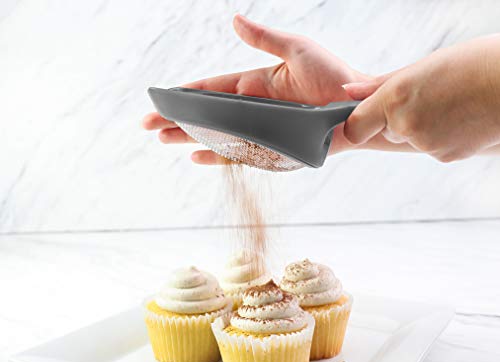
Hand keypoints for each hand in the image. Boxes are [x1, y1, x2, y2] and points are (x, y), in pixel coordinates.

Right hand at [142, 14, 366, 163]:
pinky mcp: (272, 150)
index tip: (162, 96)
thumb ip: (264, 39)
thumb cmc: (333, 75)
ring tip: (164, 139)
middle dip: (178, 119)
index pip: (212, 90)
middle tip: (149, 124)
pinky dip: (219, 156)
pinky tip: (197, 157)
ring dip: (190, 138)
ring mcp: (261, 132)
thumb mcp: (297, 49)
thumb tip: (234, 20)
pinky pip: (240, 156)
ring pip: (218, 137)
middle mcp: (253, 110)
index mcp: (255, 84)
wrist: (356, 107)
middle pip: (208, 116)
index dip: (186, 93)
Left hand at [343, 36, 499, 161]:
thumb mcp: (424, 66)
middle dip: (398, 117)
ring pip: (410, 138)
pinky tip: (460, 118)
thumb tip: (347, 92)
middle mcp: (405, 125)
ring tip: (451, 104)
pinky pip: (431, 147)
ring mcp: (425, 144)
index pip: (354, 127)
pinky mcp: (444, 157)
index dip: (356, 123)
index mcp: (396, 98)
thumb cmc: (475, 66)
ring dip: (422, 125)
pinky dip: (441, 135)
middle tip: (428, 97)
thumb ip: (381, 84)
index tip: (359, 118)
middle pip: (387, 130)